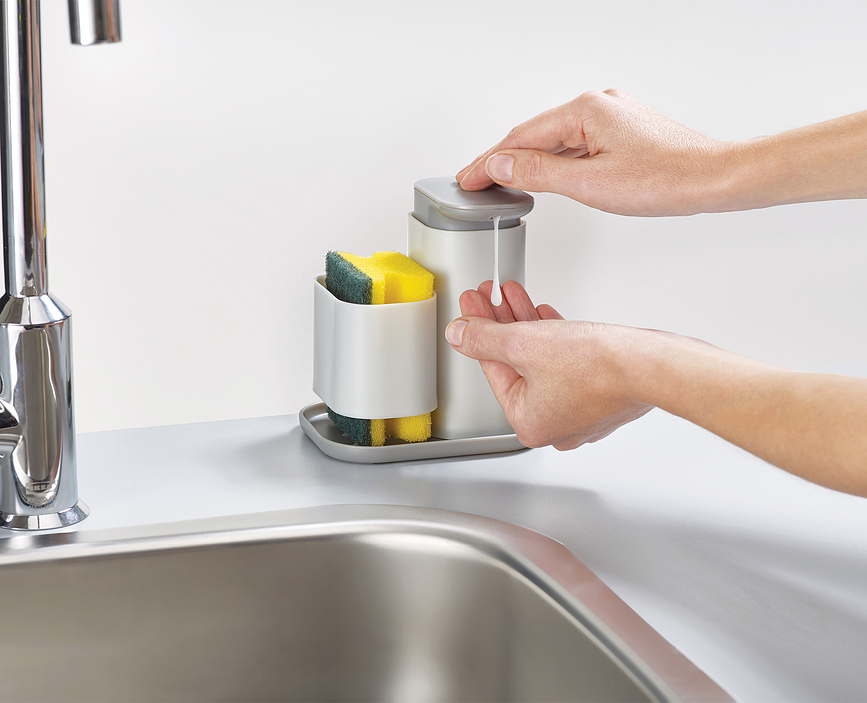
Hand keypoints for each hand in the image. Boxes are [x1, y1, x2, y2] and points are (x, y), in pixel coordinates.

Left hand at [445, 281, 651, 449]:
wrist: (650, 365)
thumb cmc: (597, 368)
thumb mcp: (523, 344)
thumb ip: (485, 338)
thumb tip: (461, 335)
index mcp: (530, 423)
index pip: (492, 369)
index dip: (477, 331)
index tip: (470, 307)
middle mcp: (555, 424)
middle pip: (516, 364)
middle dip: (500, 324)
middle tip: (487, 297)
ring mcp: (580, 410)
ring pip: (540, 361)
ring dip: (525, 324)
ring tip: (511, 295)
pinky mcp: (601, 393)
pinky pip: (566, 363)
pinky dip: (552, 338)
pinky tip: (543, 315)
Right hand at [457, 89, 866, 214]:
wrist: (712, 179)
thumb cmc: (664, 179)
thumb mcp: (588, 182)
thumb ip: (538, 172)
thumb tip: (501, 164)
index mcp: (584, 110)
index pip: (520, 139)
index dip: (488, 162)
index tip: (466, 179)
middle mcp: (596, 106)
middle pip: (534, 135)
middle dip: (502, 160)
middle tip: (475, 182)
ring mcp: (610, 117)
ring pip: (555, 140)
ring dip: (528, 162)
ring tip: (501, 183)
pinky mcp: (622, 132)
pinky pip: (575, 144)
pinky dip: (554, 161)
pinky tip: (546, 176)